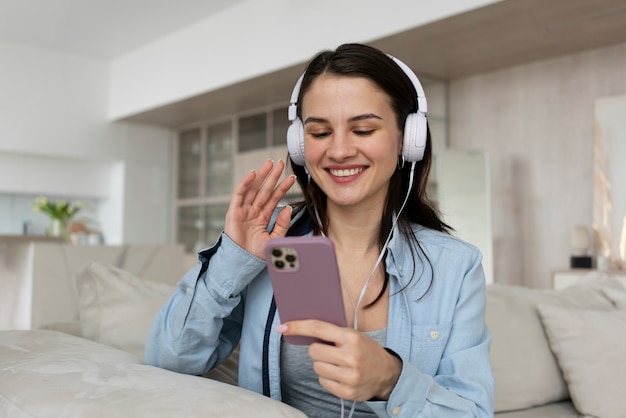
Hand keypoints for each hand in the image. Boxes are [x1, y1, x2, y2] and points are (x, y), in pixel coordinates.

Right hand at [224, 159, 295, 258]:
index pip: (274, 198)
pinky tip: (253, 174)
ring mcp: (244, 210)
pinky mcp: (234, 211)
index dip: (282, 188)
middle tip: (280, 163)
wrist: (242, 262)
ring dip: (261, 176)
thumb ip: (282, 225)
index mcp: (263, 217)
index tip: (291, 178)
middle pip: (265, 189)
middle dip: (272, 176)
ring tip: (269, 164)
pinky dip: (246, 184)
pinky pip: (240, 194)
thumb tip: (287, 208)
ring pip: (254, 189)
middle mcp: (253, 211)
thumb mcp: (274, 239)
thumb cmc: (256, 254)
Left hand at [277, 320, 401, 400]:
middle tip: (330, 351)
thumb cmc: (366, 351)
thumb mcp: (354, 335)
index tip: (282, 327)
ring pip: (316, 367)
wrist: (388, 374)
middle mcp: (350, 356)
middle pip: (313, 351)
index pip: (318, 328)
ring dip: (322, 364)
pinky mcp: (347, 392)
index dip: (298, 327)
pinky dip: (328, 377)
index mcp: (351, 337)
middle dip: (317, 350)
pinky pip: (322, 381)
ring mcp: (349, 376)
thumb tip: (303, 331)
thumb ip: (333, 333)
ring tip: (338, 364)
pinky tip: (340, 375)